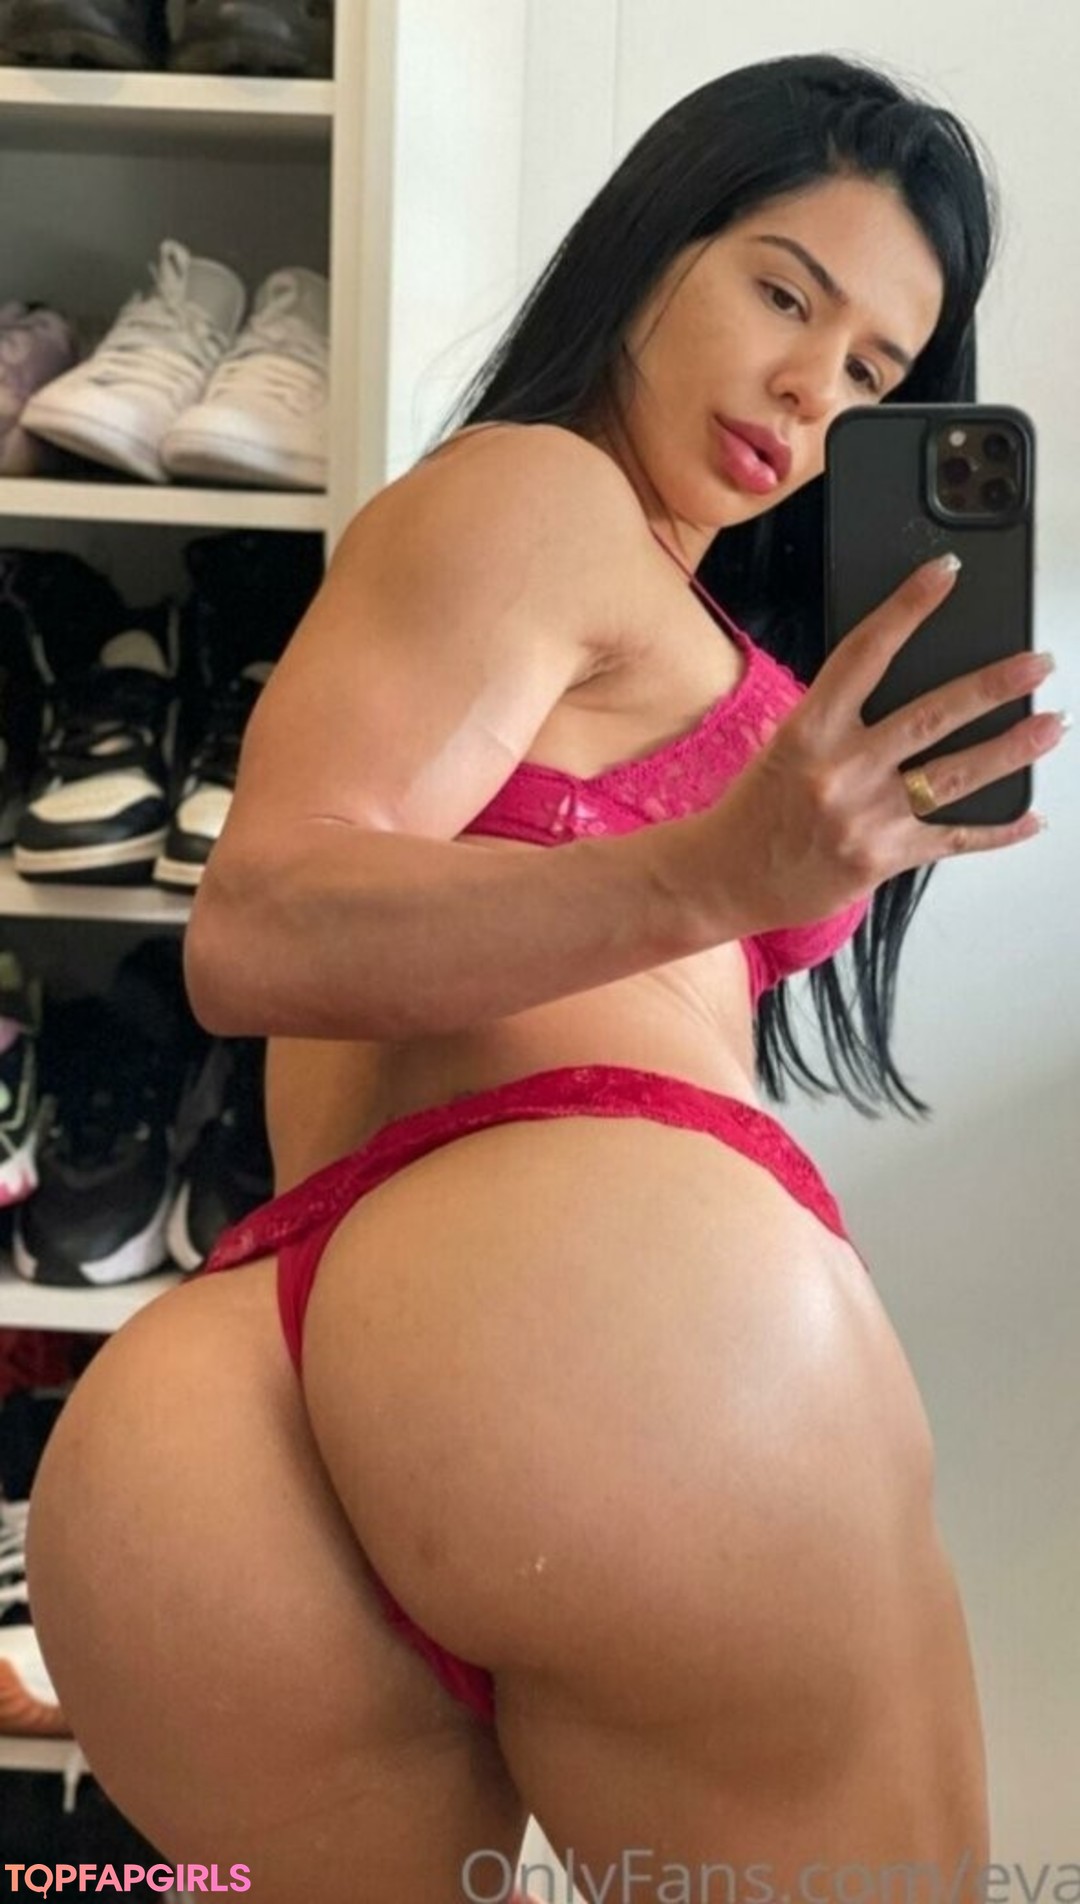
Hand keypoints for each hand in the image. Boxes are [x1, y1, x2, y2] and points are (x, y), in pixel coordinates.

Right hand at [694, 555, 1064, 934]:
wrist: (723, 878)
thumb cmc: (756, 809)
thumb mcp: (785, 746)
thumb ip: (843, 720)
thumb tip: (912, 689)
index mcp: (809, 730)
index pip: (866, 654)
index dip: (909, 608)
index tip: (946, 574)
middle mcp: (840, 770)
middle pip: (932, 716)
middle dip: (994, 686)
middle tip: (1037, 663)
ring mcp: (866, 818)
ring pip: (955, 775)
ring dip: (1012, 748)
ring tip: (1051, 725)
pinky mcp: (883, 858)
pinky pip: (954, 840)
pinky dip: (999, 829)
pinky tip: (1032, 815)